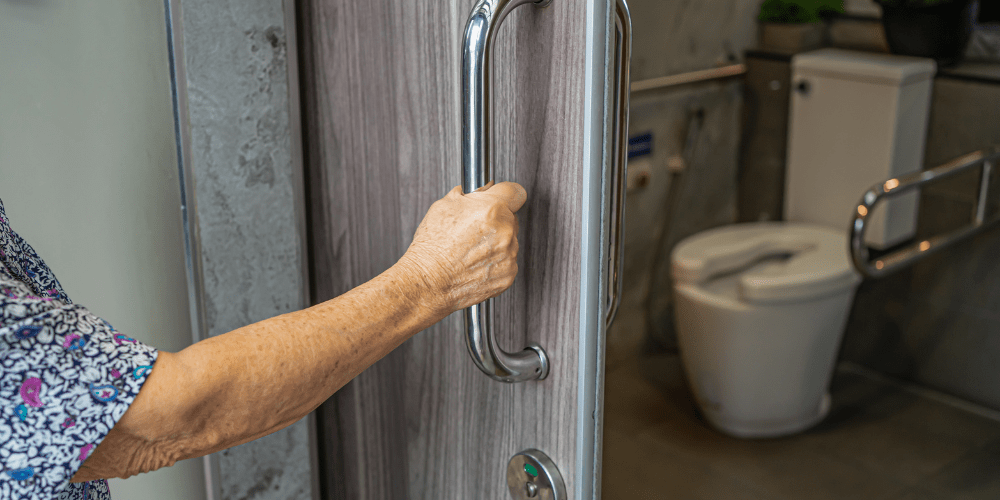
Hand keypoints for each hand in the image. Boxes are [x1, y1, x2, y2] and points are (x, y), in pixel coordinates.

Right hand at [396, 182, 526, 316]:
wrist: (428, 282)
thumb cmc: (432, 247)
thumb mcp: (445, 206)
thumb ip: (469, 194)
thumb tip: (483, 189)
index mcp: (491, 210)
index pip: (516, 192)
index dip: (506, 193)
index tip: (503, 197)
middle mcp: (504, 231)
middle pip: (511, 217)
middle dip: (497, 220)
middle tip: (475, 228)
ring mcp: (509, 255)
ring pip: (510, 241)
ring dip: (496, 242)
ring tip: (471, 249)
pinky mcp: (508, 275)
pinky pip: (507, 262)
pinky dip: (495, 262)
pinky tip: (475, 263)